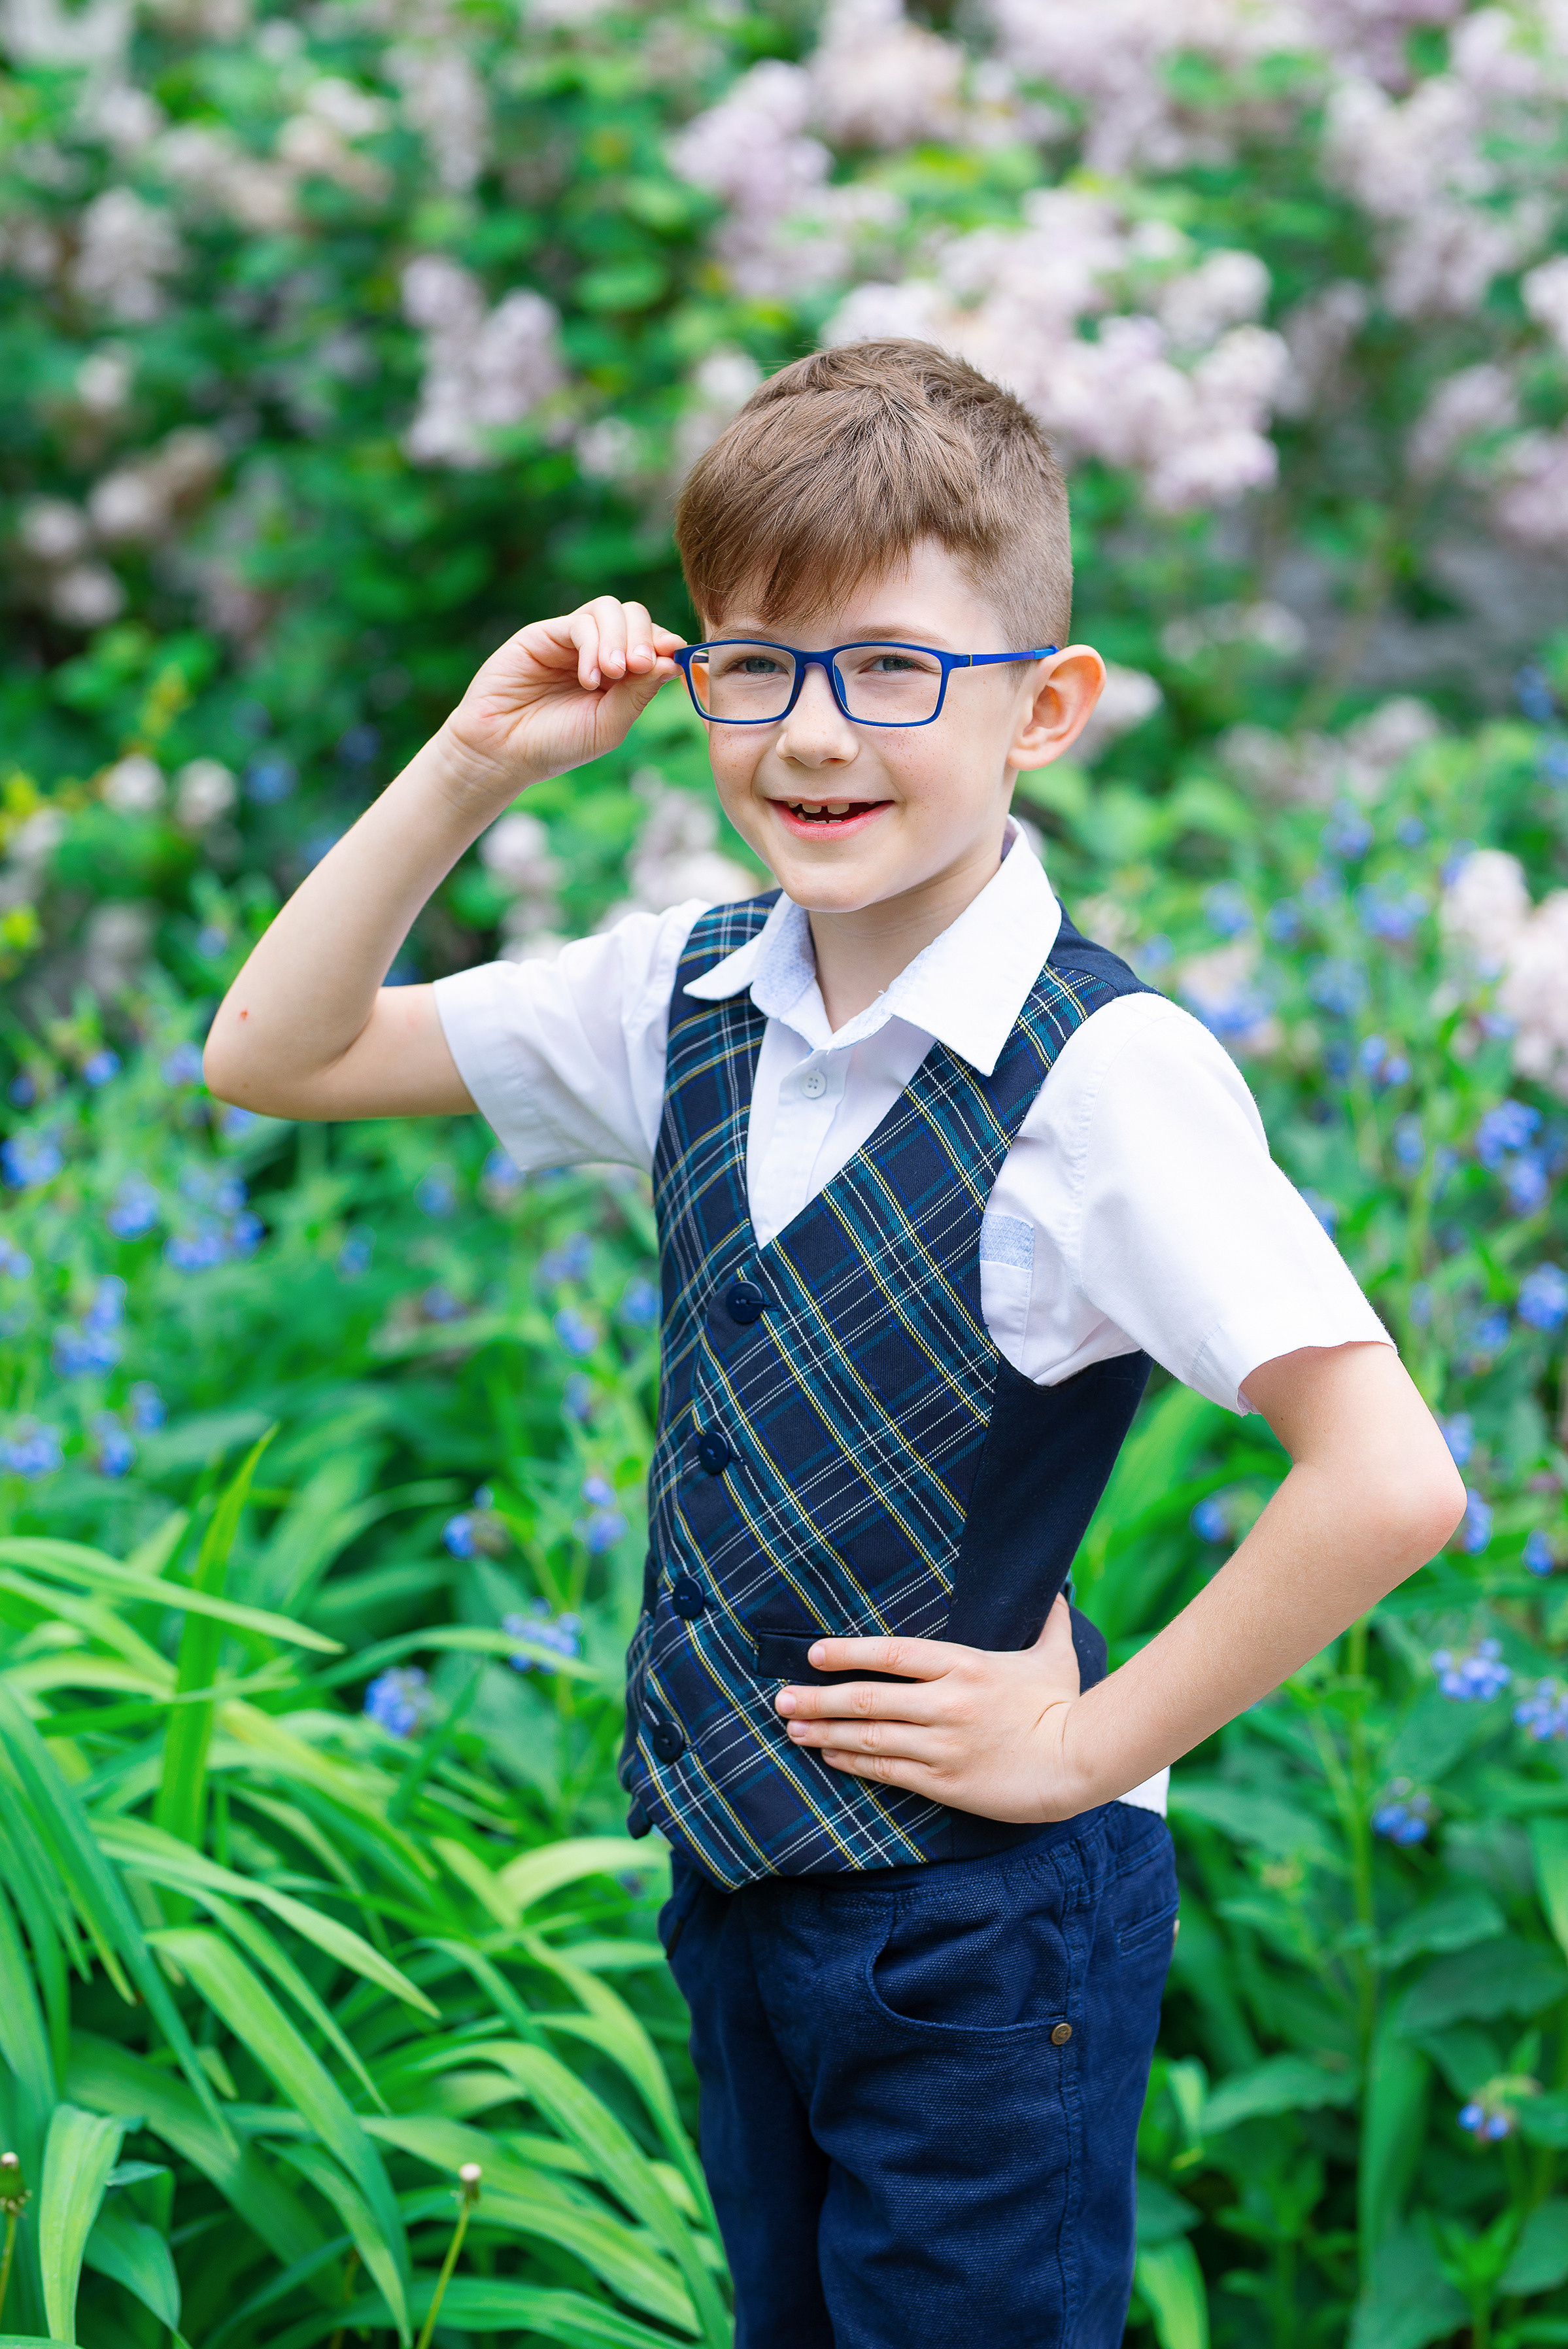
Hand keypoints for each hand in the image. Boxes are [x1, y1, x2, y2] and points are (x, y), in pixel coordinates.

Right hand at [440, 596, 685, 802]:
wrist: (503, 752)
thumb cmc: (556, 745)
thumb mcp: (609, 725)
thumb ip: (639, 693)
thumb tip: (673, 661)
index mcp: (621, 674)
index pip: (653, 642)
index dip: (666, 644)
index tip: (675, 657)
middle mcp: (599, 650)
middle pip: (635, 616)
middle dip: (645, 637)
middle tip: (641, 666)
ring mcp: (571, 640)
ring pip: (609, 609)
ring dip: (620, 637)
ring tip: (614, 673)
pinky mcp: (544, 633)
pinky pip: (580, 623)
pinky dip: (592, 645)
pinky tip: (589, 678)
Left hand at [774, 1595, 1087, 1823]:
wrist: (1080, 1762)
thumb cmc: (1064, 1706)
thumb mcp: (1055, 1655)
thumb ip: (1047, 1619)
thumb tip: (1056, 1589)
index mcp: (965, 1665)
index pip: (892, 1653)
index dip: (848, 1652)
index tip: (813, 1654)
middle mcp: (947, 1702)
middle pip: (867, 1698)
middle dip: (818, 1698)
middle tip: (780, 1698)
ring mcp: (943, 1745)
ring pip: (869, 1736)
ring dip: (824, 1732)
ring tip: (792, 1727)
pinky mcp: (945, 1782)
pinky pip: (887, 1771)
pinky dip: (853, 1761)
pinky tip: (830, 1755)